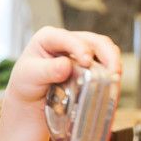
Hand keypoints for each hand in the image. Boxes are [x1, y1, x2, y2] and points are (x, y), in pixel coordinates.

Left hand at [6, 26, 120, 107]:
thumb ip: (45, 70)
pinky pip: (107, 67)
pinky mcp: (92, 68)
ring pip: (106, 52)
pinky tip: (112, 88)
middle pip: (94, 41)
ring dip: (113, 65)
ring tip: (115, 80)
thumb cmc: (26, 84)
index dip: (79, 47)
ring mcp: (82, 54)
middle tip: (112, 71)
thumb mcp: (28, 77)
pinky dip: (111, 76)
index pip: (67, 37)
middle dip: (107, 54)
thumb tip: (65, 66)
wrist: (31, 102)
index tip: (86, 60)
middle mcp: (68, 42)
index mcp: (48, 38)